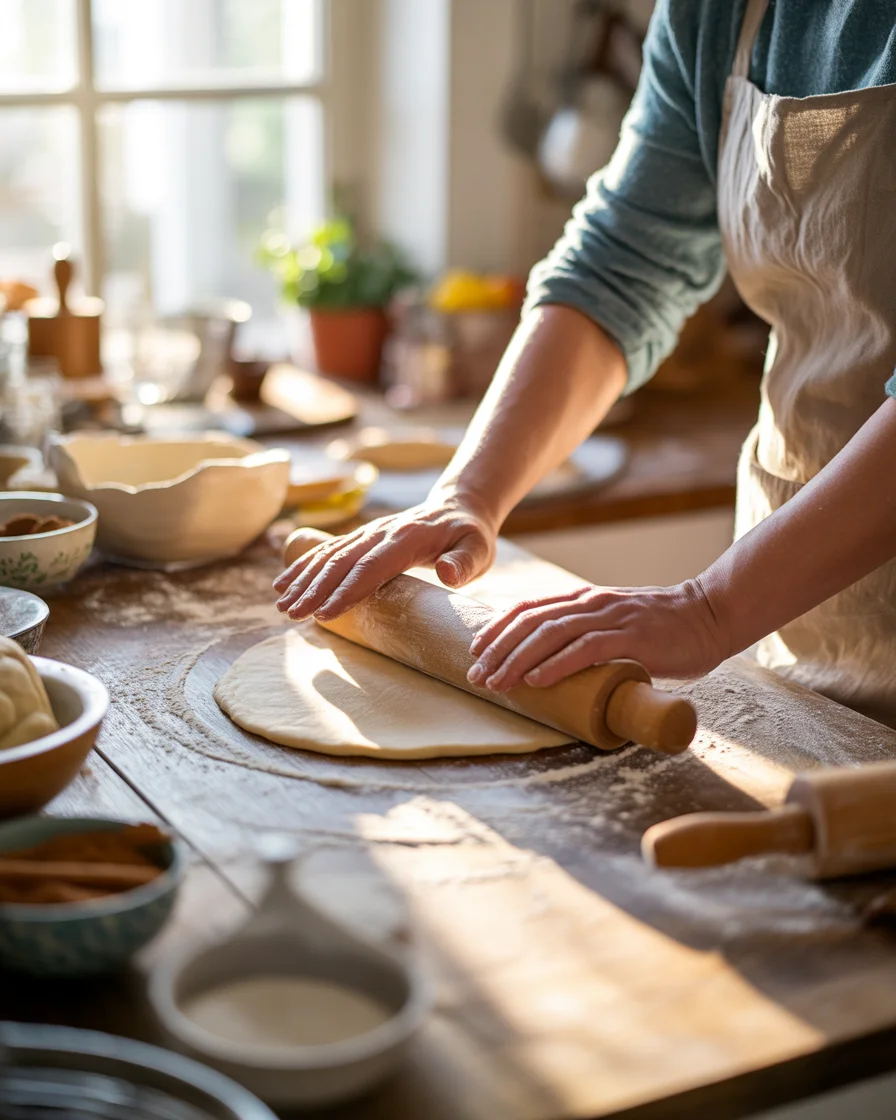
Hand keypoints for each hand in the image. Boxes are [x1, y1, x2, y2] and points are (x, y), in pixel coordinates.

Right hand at [273, 497, 496, 620]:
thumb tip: (447, 574)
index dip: (348, 589)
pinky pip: (327, 550)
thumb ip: (465, 562)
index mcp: (407, 538)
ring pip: (329, 555)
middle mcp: (381, 533)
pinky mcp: (361, 538)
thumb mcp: (479, 549)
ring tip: (282, 605)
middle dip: (315, 588)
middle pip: (342, 561)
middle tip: (292, 614)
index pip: (373, 566)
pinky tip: (283, 583)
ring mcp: (368, 533)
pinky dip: (304, 565)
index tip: (326, 612)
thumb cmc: (470, 535)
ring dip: (303, 579)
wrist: (458, 507)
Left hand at [466, 579, 726, 690]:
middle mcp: (590, 603)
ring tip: (496, 682)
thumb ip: (589, 634)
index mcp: (584, 599)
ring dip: (517, 660)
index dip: (496, 628)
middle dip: (497, 650)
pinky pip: (585, 649)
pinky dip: (557, 665)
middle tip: (476, 676)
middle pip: (530, 622)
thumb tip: (556, 664)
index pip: (528, 608)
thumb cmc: (664, 628)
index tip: (475, 651)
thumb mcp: (616, 623)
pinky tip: (536, 681)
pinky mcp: (631, 637)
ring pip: (550, 635)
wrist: (711, 614)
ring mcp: (610, 618)